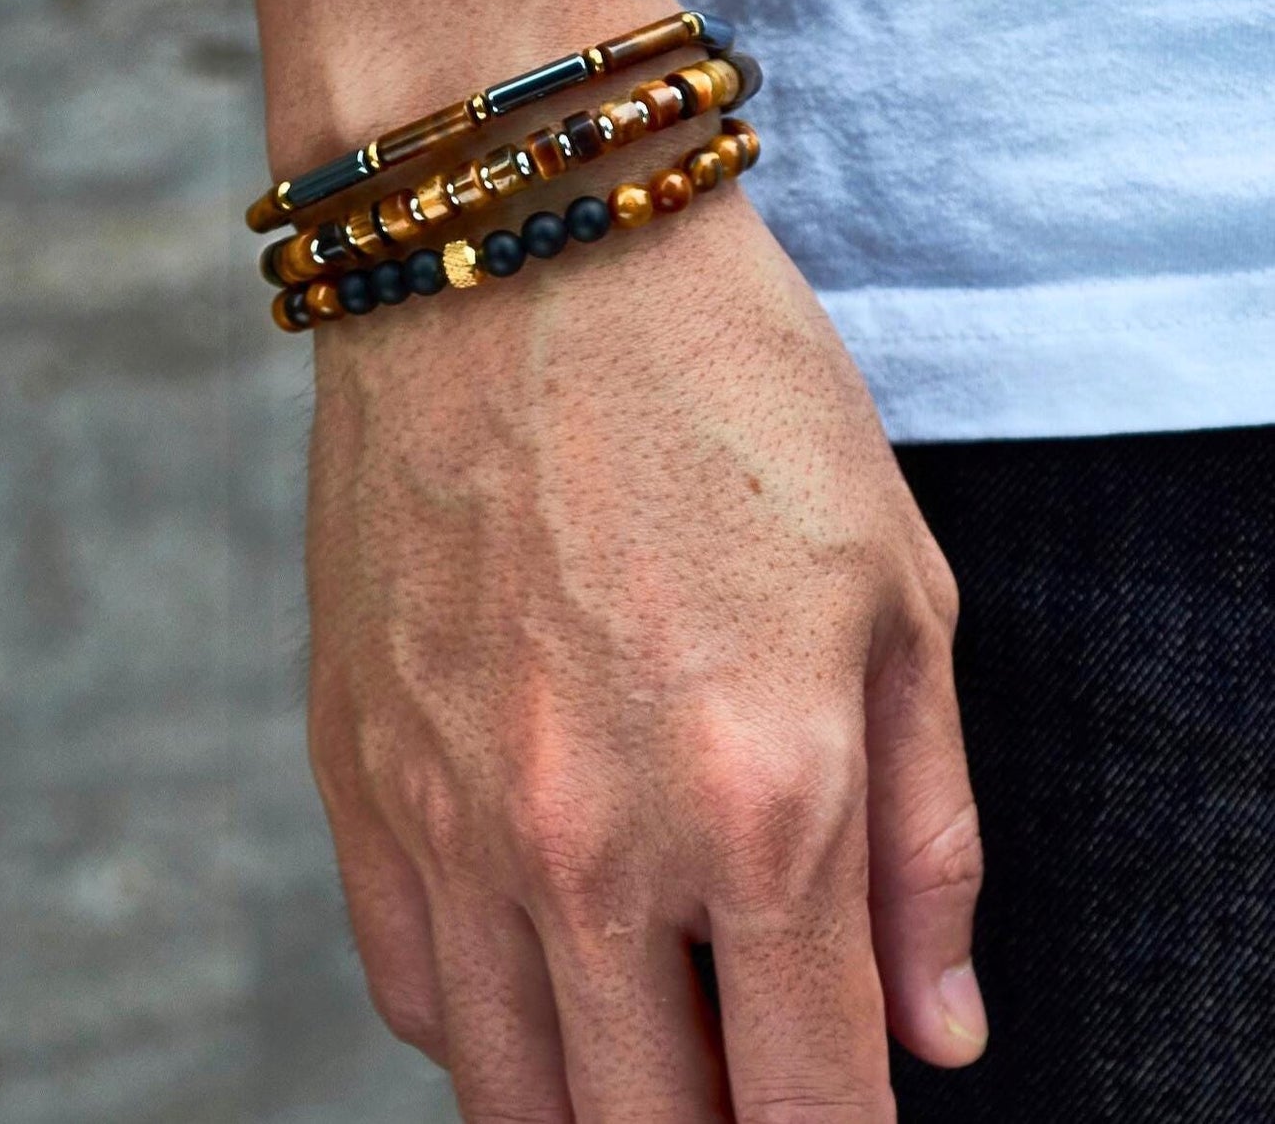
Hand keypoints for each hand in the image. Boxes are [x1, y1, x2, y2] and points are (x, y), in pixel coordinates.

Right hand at [306, 181, 985, 1121]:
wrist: (520, 254)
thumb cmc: (729, 392)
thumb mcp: (898, 593)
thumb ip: (928, 841)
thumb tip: (939, 1039)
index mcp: (764, 800)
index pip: (811, 1107)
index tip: (844, 1119)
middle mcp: (588, 844)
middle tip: (751, 1068)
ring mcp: (449, 817)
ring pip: (516, 1095)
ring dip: (599, 1105)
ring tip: (652, 1046)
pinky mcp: (353, 771)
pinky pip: (413, 989)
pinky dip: (491, 1024)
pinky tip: (542, 962)